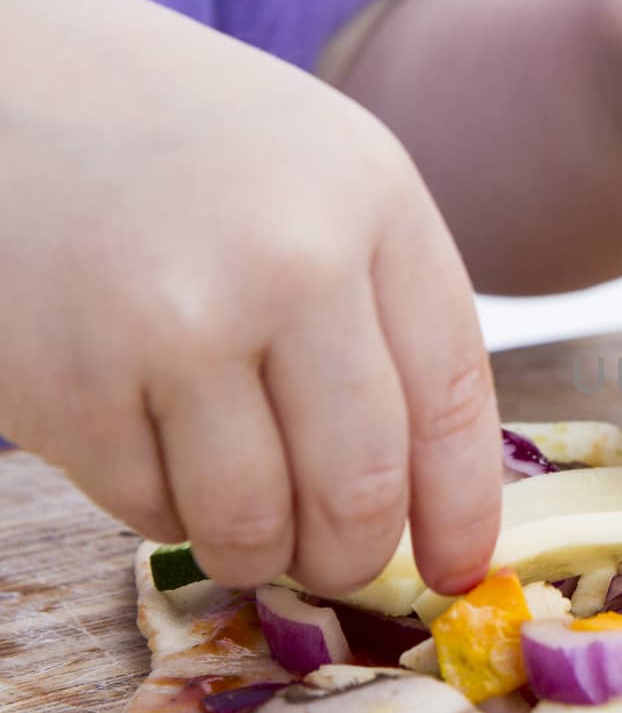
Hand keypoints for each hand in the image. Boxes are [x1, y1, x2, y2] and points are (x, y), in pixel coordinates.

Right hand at [0, 0, 501, 595]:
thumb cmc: (180, 143)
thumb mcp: (323, 175)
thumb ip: (387, 308)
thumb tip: (434, 492)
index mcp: (374, 202)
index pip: (451, 397)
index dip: (463, 509)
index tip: (462, 569)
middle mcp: (290, 260)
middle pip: (361, 484)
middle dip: (357, 553)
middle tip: (341, 560)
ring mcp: (176, 322)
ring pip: (255, 523)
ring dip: (260, 551)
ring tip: (249, 519)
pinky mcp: (67, 380)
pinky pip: (149, 510)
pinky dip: (163, 508)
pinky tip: (153, 443)